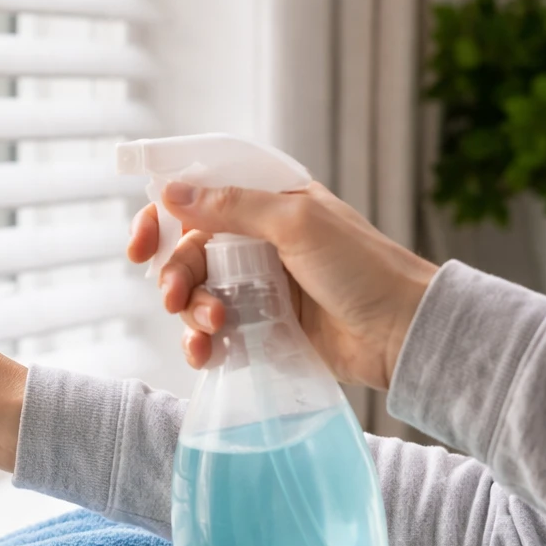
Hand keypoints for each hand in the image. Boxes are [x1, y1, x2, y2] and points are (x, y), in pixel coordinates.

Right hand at [127, 181, 438, 388]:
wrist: (405, 333)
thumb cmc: (364, 268)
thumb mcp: (296, 223)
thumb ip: (232, 206)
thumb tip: (171, 191)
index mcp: (268, 205)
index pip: (199, 199)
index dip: (161, 218)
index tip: (140, 246)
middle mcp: (259, 242)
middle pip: (189, 252)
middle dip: (176, 276)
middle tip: (175, 298)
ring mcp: (261, 286)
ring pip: (198, 294)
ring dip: (192, 311)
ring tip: (213, 328)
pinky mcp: (264, 327)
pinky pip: (216, 332)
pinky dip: (203, 343)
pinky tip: (207, 354)